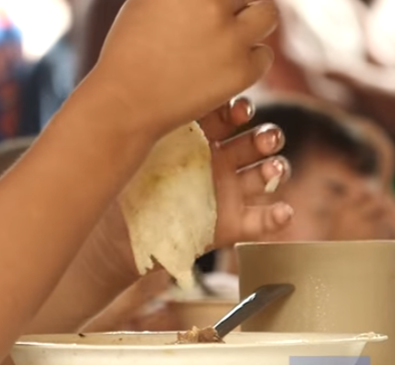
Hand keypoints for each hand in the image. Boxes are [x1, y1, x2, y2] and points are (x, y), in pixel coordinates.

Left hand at [82, 98, 292, 282]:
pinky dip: (276, 217)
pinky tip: (282, 212)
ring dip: (275, 168)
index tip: (239, 110)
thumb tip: (156, 96)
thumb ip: (152, 128)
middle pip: (255, 141)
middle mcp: (218, 160)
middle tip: (265, 138)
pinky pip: (261, 220)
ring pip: (264, 174)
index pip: (229, 114)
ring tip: (272, 169)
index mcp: (198, 137)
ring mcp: (226, 192)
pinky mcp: (229, 224)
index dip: (239, 110)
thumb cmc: (121, 188)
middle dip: (265, 137)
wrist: (112, 237)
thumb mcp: (135, 153)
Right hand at [88, 0, 277, 136]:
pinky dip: (248, 60)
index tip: (214, 10)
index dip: (220, 2)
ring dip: (251, 24)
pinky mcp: (240, 70)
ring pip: (266, 14)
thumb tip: (207, 0)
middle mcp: (212, 3)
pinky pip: (263, 55)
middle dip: (236, 4)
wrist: (124, 103)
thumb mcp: (148, 1)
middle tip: (216, 21)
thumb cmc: (131, 49)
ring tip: (226, 40)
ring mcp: (229, 36)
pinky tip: (221, 68)